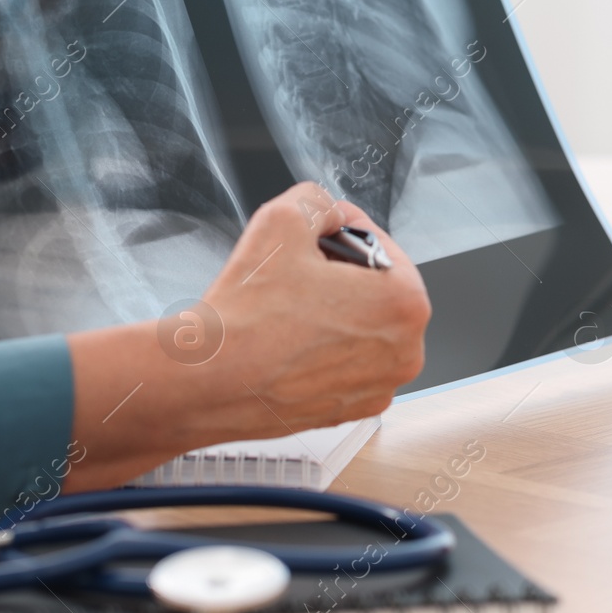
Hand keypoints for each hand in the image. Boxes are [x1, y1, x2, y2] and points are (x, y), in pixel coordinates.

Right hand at [65, 184, 430, 490]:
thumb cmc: (247, 315)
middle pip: (376, 290)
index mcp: (404, 304)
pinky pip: (344, 363)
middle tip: (300, 268)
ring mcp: (378, 387)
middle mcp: (404, 352)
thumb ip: (319, 201)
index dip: (344, 230)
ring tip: (290, 306)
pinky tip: (288, 340)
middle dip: (341, 272)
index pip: (382, 245)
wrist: (207, 382)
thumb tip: (328, 213)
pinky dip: (322, 349)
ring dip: (332, 310)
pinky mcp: (349, 412)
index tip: (320, 232)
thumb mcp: (283, 218)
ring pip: (361, 328)